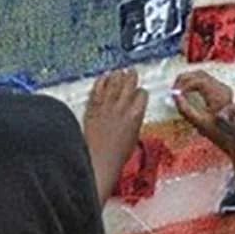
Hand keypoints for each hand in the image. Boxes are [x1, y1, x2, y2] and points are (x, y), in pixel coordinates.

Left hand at [83, 69, 146, 201]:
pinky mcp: (92, 109)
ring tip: (118, 71)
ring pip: (113, 84)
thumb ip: (134, 120)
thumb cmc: (117, 154)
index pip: (142, 95)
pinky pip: (97, 91)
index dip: (141, 92)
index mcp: (135, 115)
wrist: (99, 162)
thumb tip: (133, 112)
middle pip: (128, 84)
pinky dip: (100, 82)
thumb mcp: (134, 136)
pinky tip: (103, 77)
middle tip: (131, 71)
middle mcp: (121, 108)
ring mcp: (106, 107)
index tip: (139, 92)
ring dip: (117, 76)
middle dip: (131, 76)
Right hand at [172, 71, 234, 137]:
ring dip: (189, 79)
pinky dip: (194, 82)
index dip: (184, 85)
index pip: (198, 82)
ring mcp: (223, 87)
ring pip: (202, 75)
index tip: (175, 94)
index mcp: (218, 95)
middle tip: (173, 90)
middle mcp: (222, 88)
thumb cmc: (217, 132)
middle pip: (200, 75)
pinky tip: (187, 90)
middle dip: (184, 79)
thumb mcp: (199, 123)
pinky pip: (205, 80)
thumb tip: (175, 96)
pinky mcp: (221, 90)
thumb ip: (185, 109)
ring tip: (178, 89)